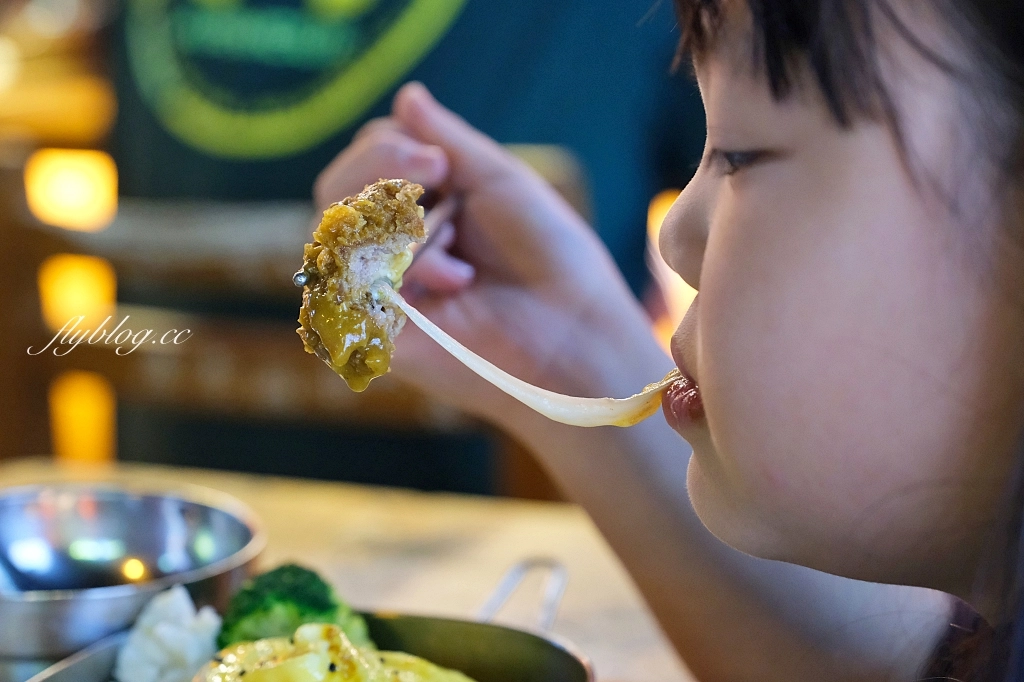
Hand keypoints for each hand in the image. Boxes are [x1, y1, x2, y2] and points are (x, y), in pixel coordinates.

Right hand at [314, 83, 668, 428]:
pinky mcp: (378, 331)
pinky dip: (408, 267)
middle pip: (337, 191)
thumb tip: (407, 94)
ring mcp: (381, 289)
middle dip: (382, 172)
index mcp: (421, 205)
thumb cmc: (548, 255)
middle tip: (438, 177)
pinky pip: (352, 281)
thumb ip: (447, 139)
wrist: (574, 328)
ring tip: (459, 247)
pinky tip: (456, 282)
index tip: (440, 163)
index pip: (367, 157)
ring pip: (337, 232)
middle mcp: (393, 244)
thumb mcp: (499, 180)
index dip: (388, 148)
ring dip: (405, 225)